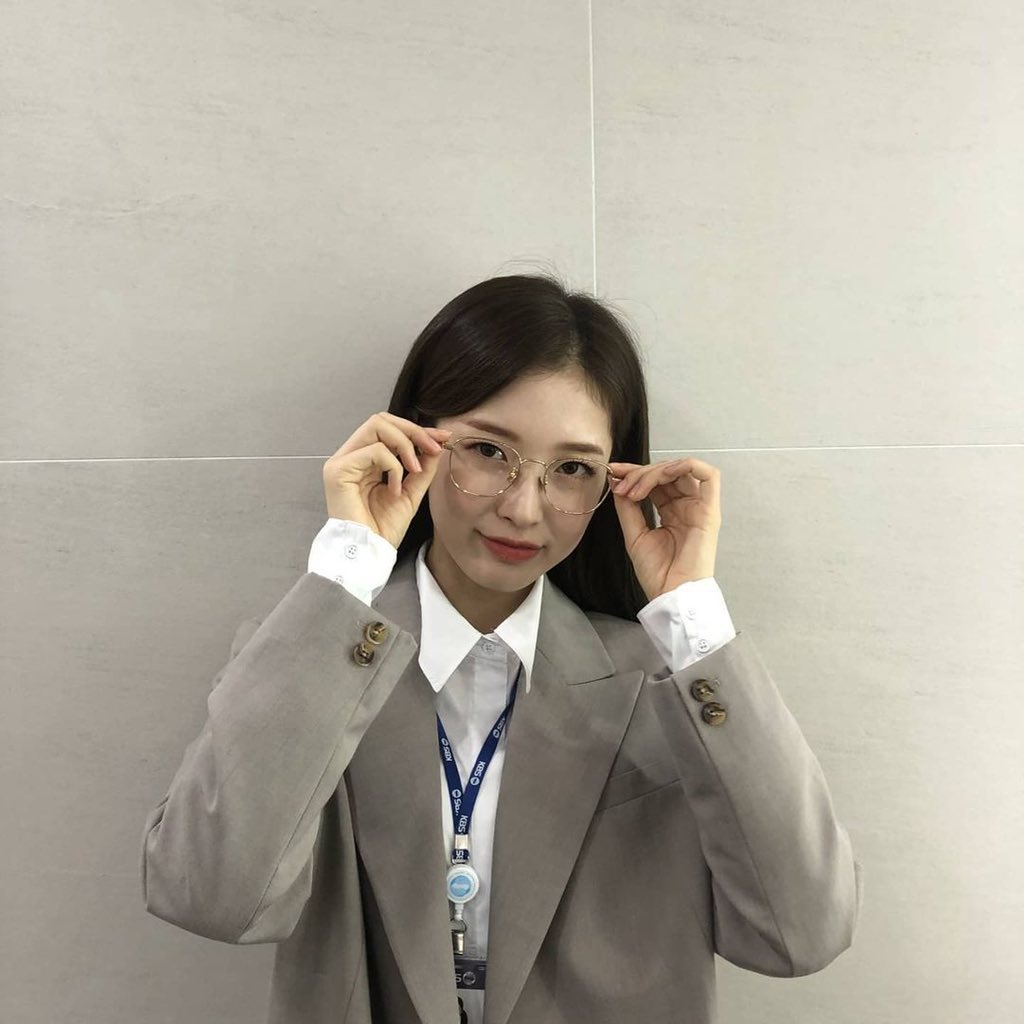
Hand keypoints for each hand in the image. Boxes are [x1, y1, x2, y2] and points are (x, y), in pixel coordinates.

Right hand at [322, 413, 453, 549]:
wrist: (369, 553)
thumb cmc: (383, 529)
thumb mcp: (411, 492)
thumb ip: (422, 468)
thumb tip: (436, 444)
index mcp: (364, 460)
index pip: (388, 429)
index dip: (417, 430)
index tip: (443, 437)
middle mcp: (350, 456)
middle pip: (381, 419)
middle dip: (413, 431)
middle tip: (433, 448)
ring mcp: (341, 461)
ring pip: (376, 426)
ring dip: (405, 444)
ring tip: (415, 470)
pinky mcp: (337, 470)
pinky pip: (374, 450)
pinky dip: (393, 467)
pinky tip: (395, 489)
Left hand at [607, 457, 721, 601]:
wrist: (671, 594)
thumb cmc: (657, 573)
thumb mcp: (634, 534)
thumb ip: (627, 507)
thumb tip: (618, 481)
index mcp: (671, 512)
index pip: (655, 481)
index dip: (634, 472)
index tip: (614, 473)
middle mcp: (686, 506)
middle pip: (666, 473)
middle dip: (640, 473)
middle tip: (622, 486)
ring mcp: (699, 507)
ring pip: (682, 470)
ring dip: (655, 472)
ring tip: (635, 489)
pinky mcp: (710, 511)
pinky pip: (709, 476)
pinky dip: (685, 465)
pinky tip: (663, 475)